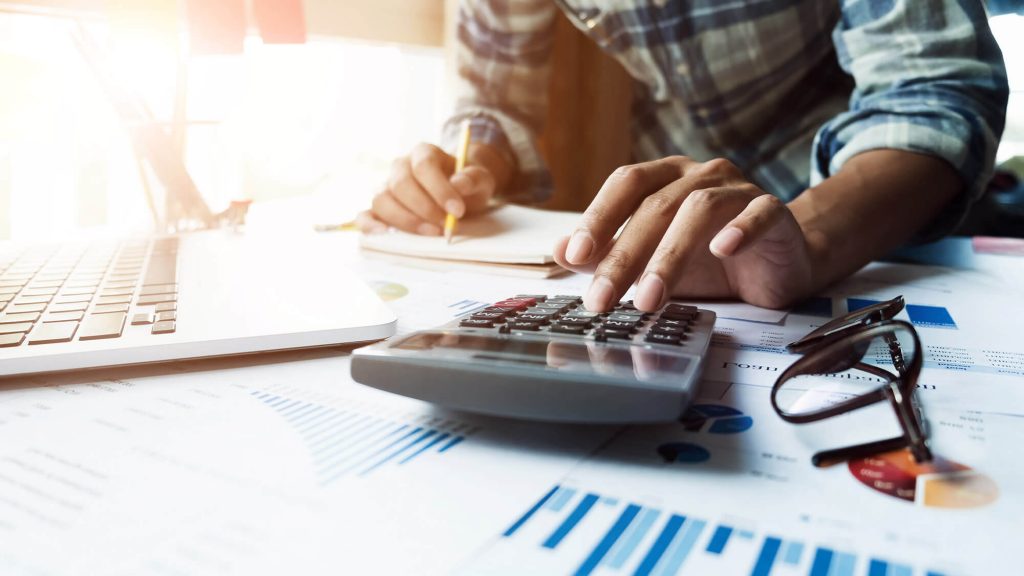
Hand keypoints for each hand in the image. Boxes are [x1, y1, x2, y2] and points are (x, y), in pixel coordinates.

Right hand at [358, 143, 500, 234]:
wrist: (459, 193)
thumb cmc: (467, 184)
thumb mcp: (481, 179)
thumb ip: (473, 178)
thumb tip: (458, 183)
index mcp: (424, 153)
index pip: (423, 165)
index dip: (439, 189)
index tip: (457, 210)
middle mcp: (400, 166)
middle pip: (401, 184)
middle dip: (424, 209)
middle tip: (446, 225)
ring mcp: (387, 186)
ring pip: (382, 200)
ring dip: (405, 220)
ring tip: (431, 233)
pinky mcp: (380, 208)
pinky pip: (365, 215)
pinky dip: (369, 226)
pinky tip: (384, 235)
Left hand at [553, 156, 813, 311]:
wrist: (778, 263)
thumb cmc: (708, 260)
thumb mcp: (651, 262)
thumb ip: (607, 254)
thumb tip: (558, 252)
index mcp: (667, 177)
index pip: (626, 184)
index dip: (598, 217)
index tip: (574, 256)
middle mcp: (700, 175)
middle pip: (655, 206)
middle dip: (623, 256)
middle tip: (601, 299)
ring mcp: (740, 189)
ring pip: (700, 209)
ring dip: (670, 256)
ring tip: (648, 299)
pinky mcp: (775, 211)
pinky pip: (760, 212)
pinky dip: (742, 229)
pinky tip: (723, 251)